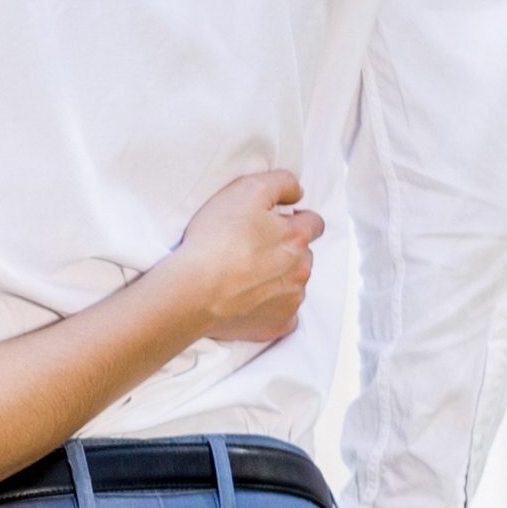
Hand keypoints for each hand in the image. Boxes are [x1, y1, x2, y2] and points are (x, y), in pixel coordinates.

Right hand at [159, 170, 321, 344]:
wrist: (193, 291)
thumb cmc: (215, 239)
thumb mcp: (247, 189)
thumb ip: (281, 183)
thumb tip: (298, 192)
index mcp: (297, 237)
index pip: (314, 222)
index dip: (295, 220)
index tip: (273, 225)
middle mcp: (302, 269)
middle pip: (304, 255)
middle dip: (286, 251)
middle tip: (252, 250)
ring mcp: (292, 299)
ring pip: (295, 284)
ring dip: (279, 279)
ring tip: (246, 276)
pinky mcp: (278, 324)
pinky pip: (285, 315)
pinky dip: (272, 308)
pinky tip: (250, 301)